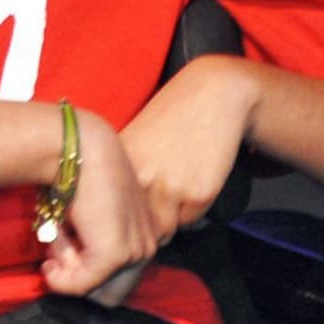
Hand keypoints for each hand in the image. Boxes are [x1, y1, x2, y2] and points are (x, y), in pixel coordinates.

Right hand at [38, 110, 157, 298]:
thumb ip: (94, 240)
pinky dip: (59, 274)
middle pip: (111, 293)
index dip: (88, 270)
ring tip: (58, 237)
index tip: (65, 248)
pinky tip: (53, 246)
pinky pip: (79, 285)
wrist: (79, 148)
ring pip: (94, 290)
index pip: (121, 278)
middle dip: (80, 279)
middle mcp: (149, 244)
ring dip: (67, 270)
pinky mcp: (114, 256)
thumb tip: (71, 268)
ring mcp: (134, 252)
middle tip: (57, 254)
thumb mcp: (93, 212)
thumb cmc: (77, 173)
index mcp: (148, 233)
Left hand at [118, 56, 256, 243]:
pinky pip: (190, 220)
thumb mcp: (134, 142)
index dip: (123, 218)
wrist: (212, 95)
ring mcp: (169, 189)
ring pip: (165, 228)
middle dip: (147, 224)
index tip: (131, 210)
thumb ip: (123, 179)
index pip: (111, 215)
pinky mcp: (198, 194)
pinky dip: (192, 208)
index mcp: (117, 166)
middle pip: (138, 227)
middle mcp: (140, 180)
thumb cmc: (171, 118)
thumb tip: (124, 222)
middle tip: (159, 200)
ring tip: (177, 184)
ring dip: (170, 216)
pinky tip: (195, 178)